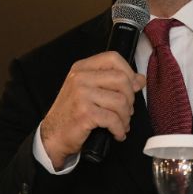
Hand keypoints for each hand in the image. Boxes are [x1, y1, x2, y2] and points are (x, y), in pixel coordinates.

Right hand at [39, 51, 144, 169]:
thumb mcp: (89, 91)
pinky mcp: (84, 113)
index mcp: (82, 68)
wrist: (53, 135)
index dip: (129, 72)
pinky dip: (119, 129)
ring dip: (126, 117)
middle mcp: (80, 78)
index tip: (132, 87)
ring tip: (121, 124)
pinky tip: (117, 134)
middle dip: (130, 98)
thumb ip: (112, 83)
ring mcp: (81, 95)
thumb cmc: (72, 113)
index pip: (113, 58)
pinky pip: (113, 119)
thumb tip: (140, 80)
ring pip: (120, 101)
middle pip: (121, 79)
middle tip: (126, 111)